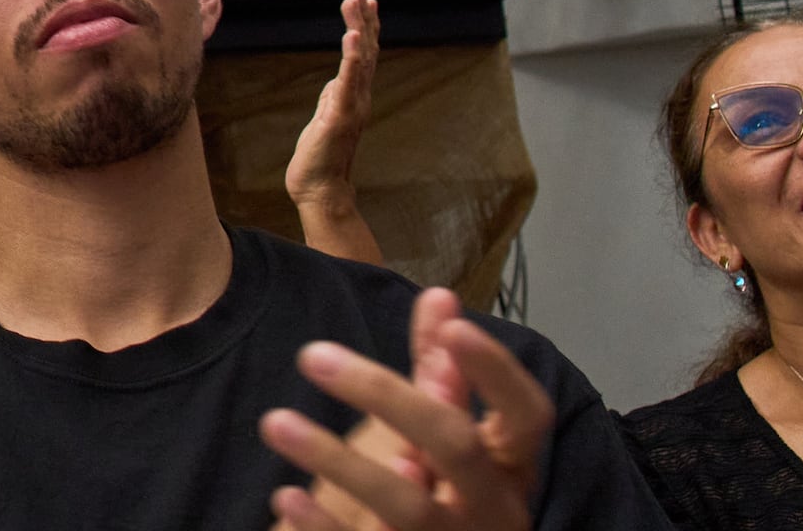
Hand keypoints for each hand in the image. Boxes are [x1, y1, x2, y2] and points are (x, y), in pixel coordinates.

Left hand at [260, 288, 552, 529]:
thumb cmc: (442, 495)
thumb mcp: (448, 438)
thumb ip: (443, 373)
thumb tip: (441, 295)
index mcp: (509, 467)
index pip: (527, 414)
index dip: (497, 371)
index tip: (455, 327)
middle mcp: (493, 509)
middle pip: (457, 448)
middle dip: (390, 397)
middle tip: (312, 354)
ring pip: (408, 506)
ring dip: (339, 461)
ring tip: (276, 421)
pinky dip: (324, 526)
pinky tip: (285, 495)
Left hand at [288, 0, 381, 260]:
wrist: (320, 188)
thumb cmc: (321, 155)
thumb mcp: (327, 116)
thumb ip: (334, 98)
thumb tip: (335, 83)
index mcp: (353, 96)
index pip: (363, 55)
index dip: (366, 27)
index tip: (366, 0)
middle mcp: (359, 98)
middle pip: (365, 51)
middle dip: (364, 19)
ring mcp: (352, 107)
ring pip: (360, 61)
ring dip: (359, 29)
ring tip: (358, 3)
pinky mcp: (339, 117)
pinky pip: (348, 83)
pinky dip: (352, 59)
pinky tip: (351, 37)